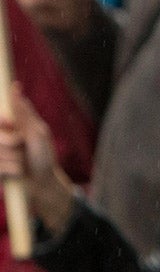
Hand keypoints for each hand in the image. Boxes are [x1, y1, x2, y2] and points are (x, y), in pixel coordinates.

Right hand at [0, 85, 74, 231]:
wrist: (43, 184)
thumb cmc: (43, 157)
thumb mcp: (36, 132)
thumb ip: (22, 113)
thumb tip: (15, 87)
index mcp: (5, 128)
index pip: (0, 120)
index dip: (3, 124)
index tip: (10, 126)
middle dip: (11, 141)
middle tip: (22, 147)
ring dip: (14, 158)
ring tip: (21, 163)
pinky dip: (11, 169)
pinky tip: (18, 172)